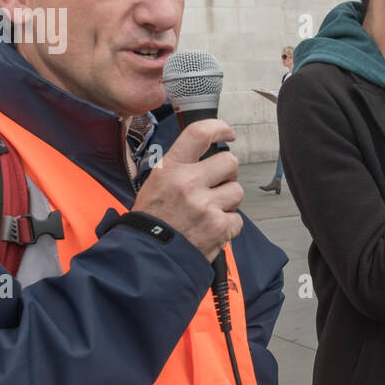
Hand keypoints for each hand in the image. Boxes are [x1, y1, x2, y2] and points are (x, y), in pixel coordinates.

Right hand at [130, 119, 245, 262]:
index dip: (219, 128)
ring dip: (228, 202)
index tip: (228, 133)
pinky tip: (210, 230)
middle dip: (227, 174)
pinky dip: (228, 226)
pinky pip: (238, 219)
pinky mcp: (219, 226)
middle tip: (216, 187)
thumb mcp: (155, 184)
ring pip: (237, 191)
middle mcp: (189, 183)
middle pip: (230, 162)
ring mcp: (206, 205)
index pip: (199, 134)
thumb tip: (207, 159)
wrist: (147, 256)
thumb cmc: (151, 221)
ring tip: (209, 212)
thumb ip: (180, 168)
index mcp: (170, 169)